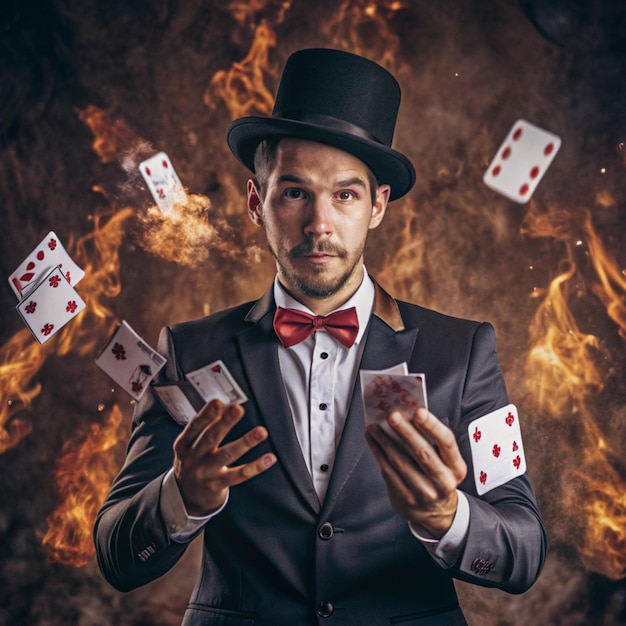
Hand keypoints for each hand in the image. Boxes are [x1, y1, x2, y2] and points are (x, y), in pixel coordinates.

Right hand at [172, 399, 275, 516]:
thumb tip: (223, 406)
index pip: (195, 426)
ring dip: (245, 442)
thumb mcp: (191, 445)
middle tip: (238, 409)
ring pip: (227, 455)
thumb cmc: (193, 463)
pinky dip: (255, 467)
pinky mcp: (218, 485)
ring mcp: (205, 473)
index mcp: (184, 444)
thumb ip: (205, 427)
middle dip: (225, 422)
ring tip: (261, 431)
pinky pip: (239, 475)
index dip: (206, 414)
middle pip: (210, 438)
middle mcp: (192, 458)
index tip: (218, 402)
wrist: (186, 497)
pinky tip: (269, 458)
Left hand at [365, 407, 466, 537]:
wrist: (436, 512)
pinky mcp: (406, 499)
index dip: (432, 426)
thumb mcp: (446, 462)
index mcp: (456, 468)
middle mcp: (443, 482)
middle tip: (392, 416)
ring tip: (375, 427)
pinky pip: (388, 472)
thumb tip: (408, 416)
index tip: (418, 412)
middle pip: (422, 452)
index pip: (447, 442)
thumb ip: (432, 441)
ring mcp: (424, 493)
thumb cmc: (438, 478)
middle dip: (405, 431)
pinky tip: (374, 442)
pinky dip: (378, 454)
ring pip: (401, 462)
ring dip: (385, 441)